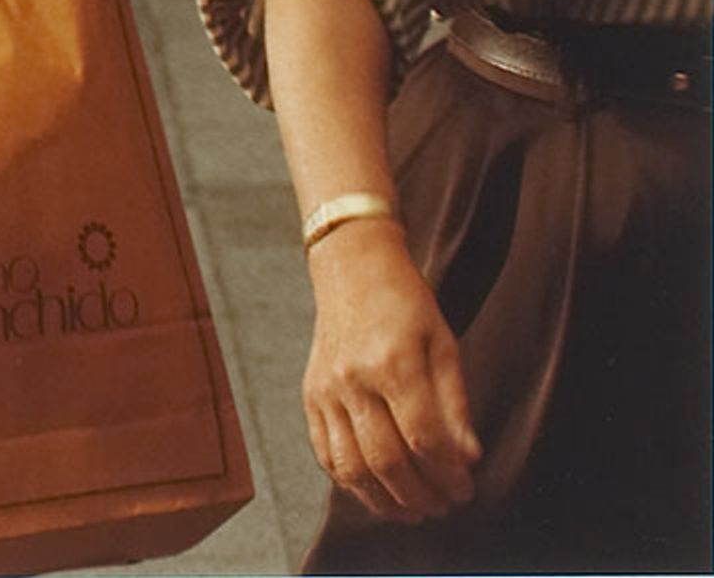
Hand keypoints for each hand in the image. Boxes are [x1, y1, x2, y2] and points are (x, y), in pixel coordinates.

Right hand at [302, 223, 477, 523]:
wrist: (352, 270)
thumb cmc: (406, 305)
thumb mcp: (445, 345)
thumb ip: (456, 404)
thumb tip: (469, 458)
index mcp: (393, 364)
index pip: (424, 440)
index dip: (449, 475)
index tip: (466, 489)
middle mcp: (353, 380)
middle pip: (387, 460)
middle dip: (421, 494)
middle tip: (444, 505)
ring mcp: (325, 390)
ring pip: (351, 466)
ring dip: (384, 500)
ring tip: (412, 510)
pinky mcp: (310, 396)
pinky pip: (325, 453)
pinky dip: (350, 481)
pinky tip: (376, 490)